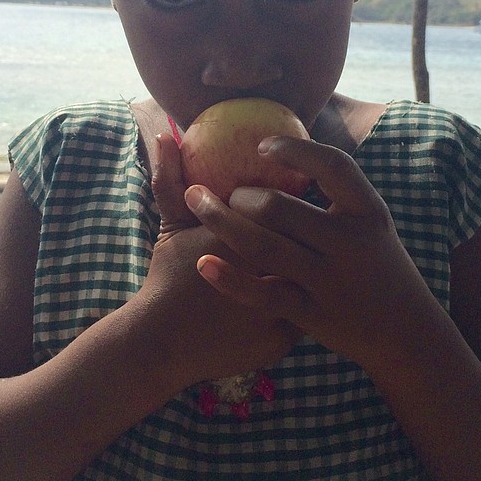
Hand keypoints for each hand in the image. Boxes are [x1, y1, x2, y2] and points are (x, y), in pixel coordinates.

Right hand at [143, 134, 300, 384]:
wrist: (160, 346)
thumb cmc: (166, 279)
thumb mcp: (172, 226)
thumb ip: (170, 178)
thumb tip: (165, 133)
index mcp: (258, 235)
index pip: (289, 205)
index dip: (290, 195)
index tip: (283, 193)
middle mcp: (282, 268)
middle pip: (310, 237)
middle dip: (311, 229)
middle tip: (299, 225)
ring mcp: (289, 306)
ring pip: (320, 274)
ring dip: (316, 262)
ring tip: (308, 255)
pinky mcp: (288, 338)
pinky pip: (313, 311)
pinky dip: (309, 299)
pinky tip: (301, 291)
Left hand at [183, 136, 436, 367]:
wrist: (406, 335)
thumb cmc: (378, 268)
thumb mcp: (370, 226)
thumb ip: (336, 199)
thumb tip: (287, 152)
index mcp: (369, 212)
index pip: (334, 166)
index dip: (295, 150)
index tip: (261, 145)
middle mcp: (351, 243)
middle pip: (280, 207)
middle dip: (239, 194)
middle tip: (220, 191)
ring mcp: (331, 280)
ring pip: (263, 246)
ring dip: (221, 222)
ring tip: (197, 204)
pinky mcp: (313, 314)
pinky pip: (263, 293)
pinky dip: (230, 278)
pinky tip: (204, 264)